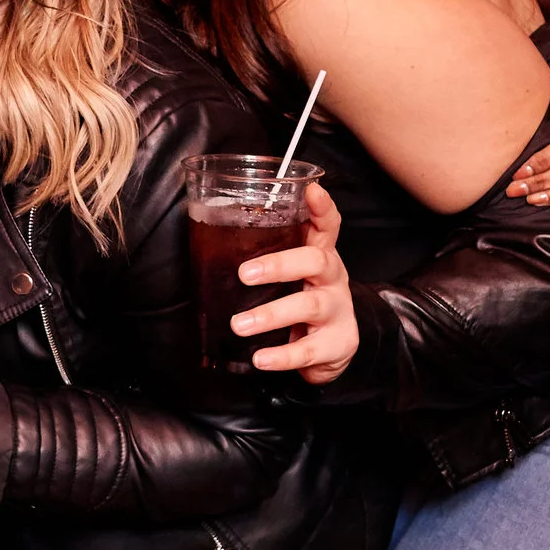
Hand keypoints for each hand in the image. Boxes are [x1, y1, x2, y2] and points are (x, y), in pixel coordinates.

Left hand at [237, 184, 361, 385]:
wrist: (333, 349)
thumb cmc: (304, 300)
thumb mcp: (294, 274)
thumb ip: (267, 254)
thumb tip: (211, 235)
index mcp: (321, 256)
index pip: (328, 225)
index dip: (322, 207)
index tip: (311, 190)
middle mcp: (333, 279)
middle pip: (316, 261)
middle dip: (280, 264)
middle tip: (244, 273)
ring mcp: (338, 311)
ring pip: (308, 306)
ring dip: (270, 315)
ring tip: (239, 325)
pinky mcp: (336, 344)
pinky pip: (308, 350)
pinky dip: (282, 356)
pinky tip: (260, 358)